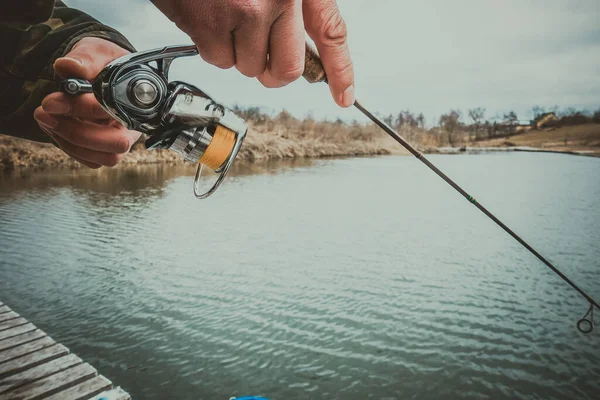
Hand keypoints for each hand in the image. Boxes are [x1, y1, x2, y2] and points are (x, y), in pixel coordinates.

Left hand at [34, 37, 141, 168]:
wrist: (102, 71)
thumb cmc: (105, 63)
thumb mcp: (97, 51)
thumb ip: (85, 58)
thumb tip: (68, 66)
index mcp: (139, 101)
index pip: (117, 112)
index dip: (84, 108)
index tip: (52, 101)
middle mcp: (134, 125)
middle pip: (117, 144)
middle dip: (78, 133)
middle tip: (45, 114)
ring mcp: (121, 140)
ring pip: (103, 157)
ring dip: (69, 141)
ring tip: (45, 117)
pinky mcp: (105, 150)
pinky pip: (90, 160)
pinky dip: (67, 147)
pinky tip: (54, 126)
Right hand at [153, 0, 354, 106]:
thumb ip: (292, 7)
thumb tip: (299, 50)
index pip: (331, 33)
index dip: (340, 71)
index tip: (344, 97)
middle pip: (287, 68)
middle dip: (273, 73)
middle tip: (263, 63)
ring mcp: (243, 11)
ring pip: (248, 67)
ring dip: (238, 54)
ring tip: (228, 20)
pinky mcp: (209, 23)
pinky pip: (218, 60)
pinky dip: (213, 48)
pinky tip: (210, 19)